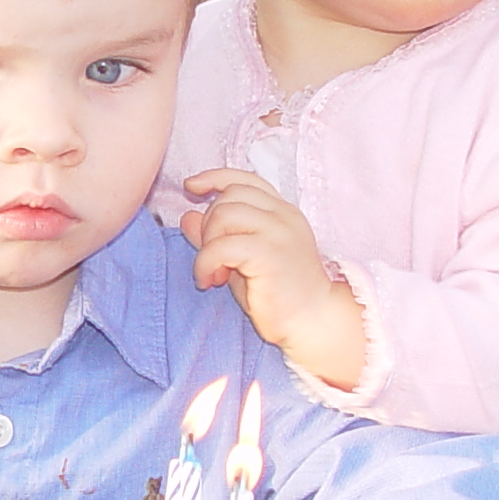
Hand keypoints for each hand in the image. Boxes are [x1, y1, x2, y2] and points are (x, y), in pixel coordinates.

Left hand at [179, 167, 368, 390]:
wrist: (311, 322)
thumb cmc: (277, 295)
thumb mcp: (240, 260)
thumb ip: (216, 236)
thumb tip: (187, 217)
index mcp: (282, 212)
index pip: (245, 179)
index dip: (215, 177)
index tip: (191, 187)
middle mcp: (283, 215)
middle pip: (229, 196)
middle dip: (209, 225)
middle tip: (212, 259)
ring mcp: (279, 232)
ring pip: (224, 214)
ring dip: (208, 243)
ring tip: (213, 271)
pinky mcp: (270, 253)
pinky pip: (221, 246)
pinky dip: (206, 262)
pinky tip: (209, 280)